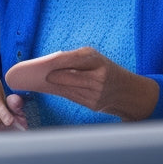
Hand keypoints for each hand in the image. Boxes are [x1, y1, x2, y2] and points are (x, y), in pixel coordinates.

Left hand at [40, 47, 158, 120]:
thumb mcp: (93, 58)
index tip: (44, 63)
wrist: (126, 90)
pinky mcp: (93, 105)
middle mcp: (98, 77)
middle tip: (37, 74)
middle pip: (70, 77)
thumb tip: (50, 62)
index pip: (75, 60)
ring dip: (53, 85)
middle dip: (53, 76)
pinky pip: (72, 97)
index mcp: (98, 61)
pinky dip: (60, 92)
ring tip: (38, 80)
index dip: (58, 62)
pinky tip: (49, 88)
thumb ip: (74, 58)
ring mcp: (96, 93)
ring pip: (69, 89)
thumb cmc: (103, 68)